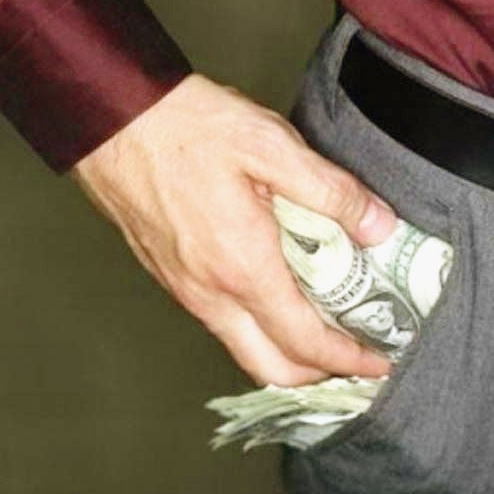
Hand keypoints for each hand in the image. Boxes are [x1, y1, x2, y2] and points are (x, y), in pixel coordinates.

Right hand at [72, 74, 395, 385]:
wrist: (114, 120)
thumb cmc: (189, 128)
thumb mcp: (272, 147)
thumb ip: (332, 192)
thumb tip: (379, 227)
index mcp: (244, 268)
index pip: (306, 343)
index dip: (349, 359)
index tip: (379, 361)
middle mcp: (212, 294)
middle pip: (272, 369)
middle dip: (320, 374)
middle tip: (356, 353)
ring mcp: (188, 291)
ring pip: (246, 351)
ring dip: (289, 354)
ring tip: (325, 330)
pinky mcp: (174, 278)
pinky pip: (224, 326)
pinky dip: (261, 332)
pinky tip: (280, 299)